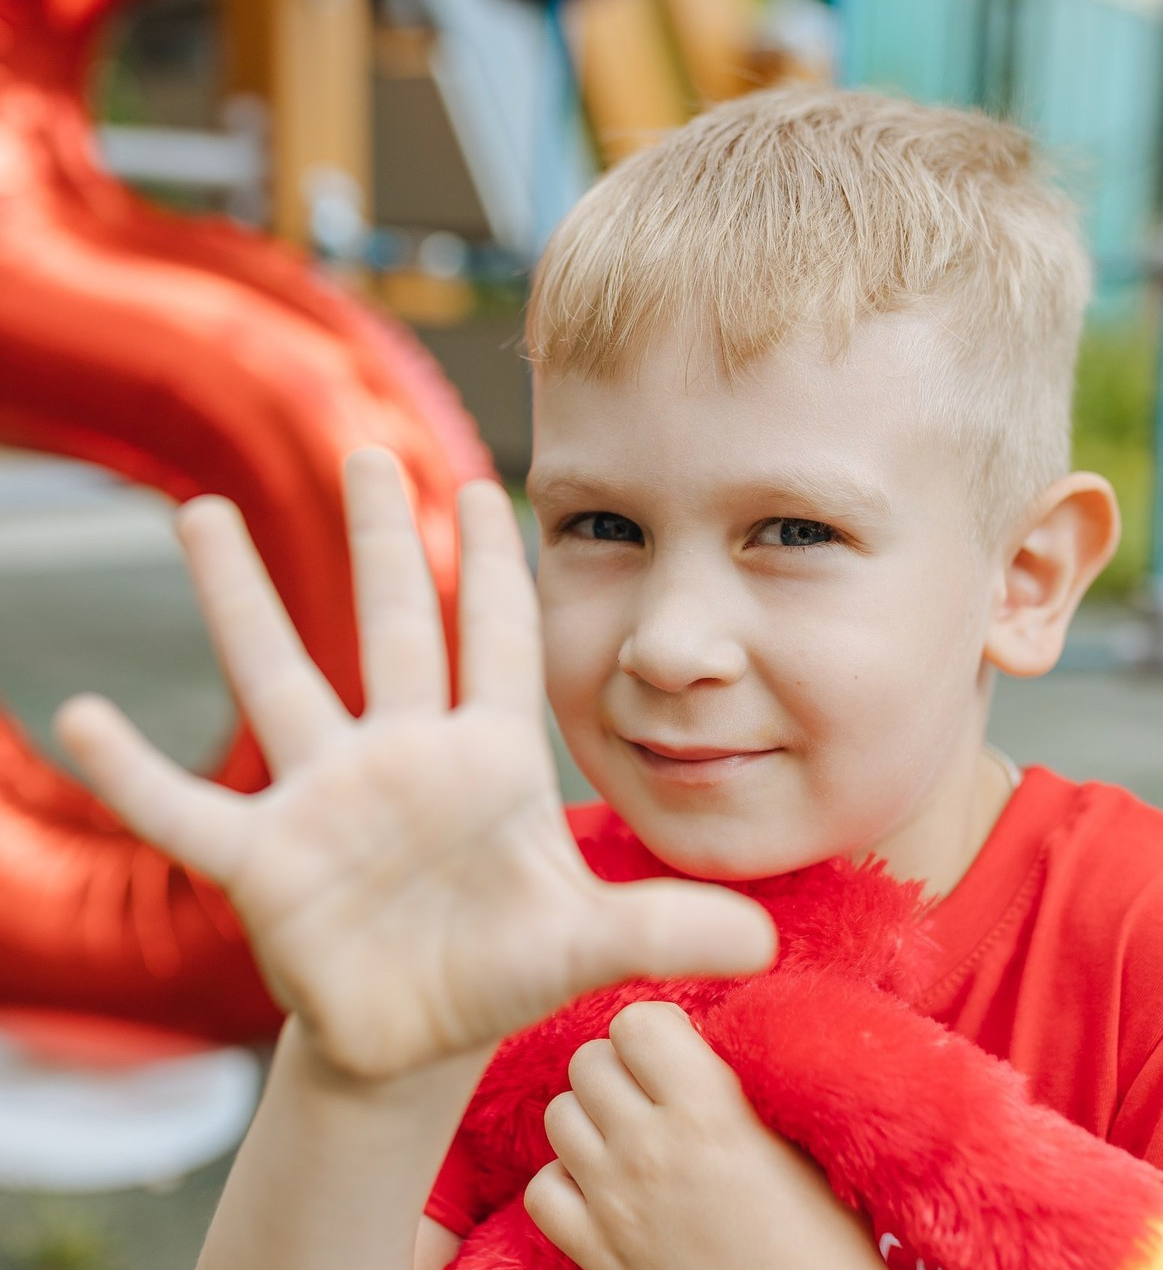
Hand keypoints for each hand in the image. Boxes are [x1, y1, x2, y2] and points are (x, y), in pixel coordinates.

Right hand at [55, 451, 774, 1079]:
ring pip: (279, 681)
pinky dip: (132, 773)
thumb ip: (665, 926)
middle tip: (366, 451)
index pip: (497, 641)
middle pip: (392, 626)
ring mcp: (329, 801)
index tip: (482, 475)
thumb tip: (767, 936)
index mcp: (490, 761)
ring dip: (242, 601)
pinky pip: (184, 810)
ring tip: (199, 515)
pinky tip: (73, 718)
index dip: (494, 565)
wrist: (420, 1032)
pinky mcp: (265, 863)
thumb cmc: (504, 968)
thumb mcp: (588, 942)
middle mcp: (406, 758)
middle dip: (382, 540)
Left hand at [525, 1002, 883, 1269]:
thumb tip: (703, 1036)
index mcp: (706, 1110)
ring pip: (558, 1115)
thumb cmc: (825, 1238)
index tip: (681, 1046)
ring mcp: (614, 1203)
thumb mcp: (799, 1137)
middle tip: (656, 1089)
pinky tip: (605, 1184)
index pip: (635, 1023)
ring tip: (632, 1132)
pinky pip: (542, 1189)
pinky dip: (565, 1179)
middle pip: (588, 1060)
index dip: (656, 1029)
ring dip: (591, 1115)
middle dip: (620, 1065)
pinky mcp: (595, 1253)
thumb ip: (741, 1079)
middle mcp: (647, 1150)